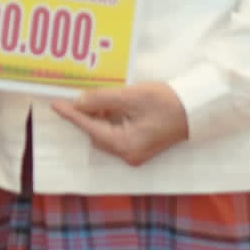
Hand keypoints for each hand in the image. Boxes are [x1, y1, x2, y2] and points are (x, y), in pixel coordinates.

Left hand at [52, 82, 188, 166]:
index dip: (71, 115)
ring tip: (98, 97)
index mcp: (125, 145)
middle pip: (96, 134)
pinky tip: (112, 105)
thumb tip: (79, 102)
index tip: (54, 104)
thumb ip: (102, 100)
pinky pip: (116, 134)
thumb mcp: (131, 96)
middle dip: (86, 115)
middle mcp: (128, 154)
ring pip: (105, 134)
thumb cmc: (166, 102)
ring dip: (98, 117)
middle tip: (79, 94)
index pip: (90, 128)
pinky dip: (109, 121)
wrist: (194, 109)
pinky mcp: (139, 146)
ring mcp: (134, 153)